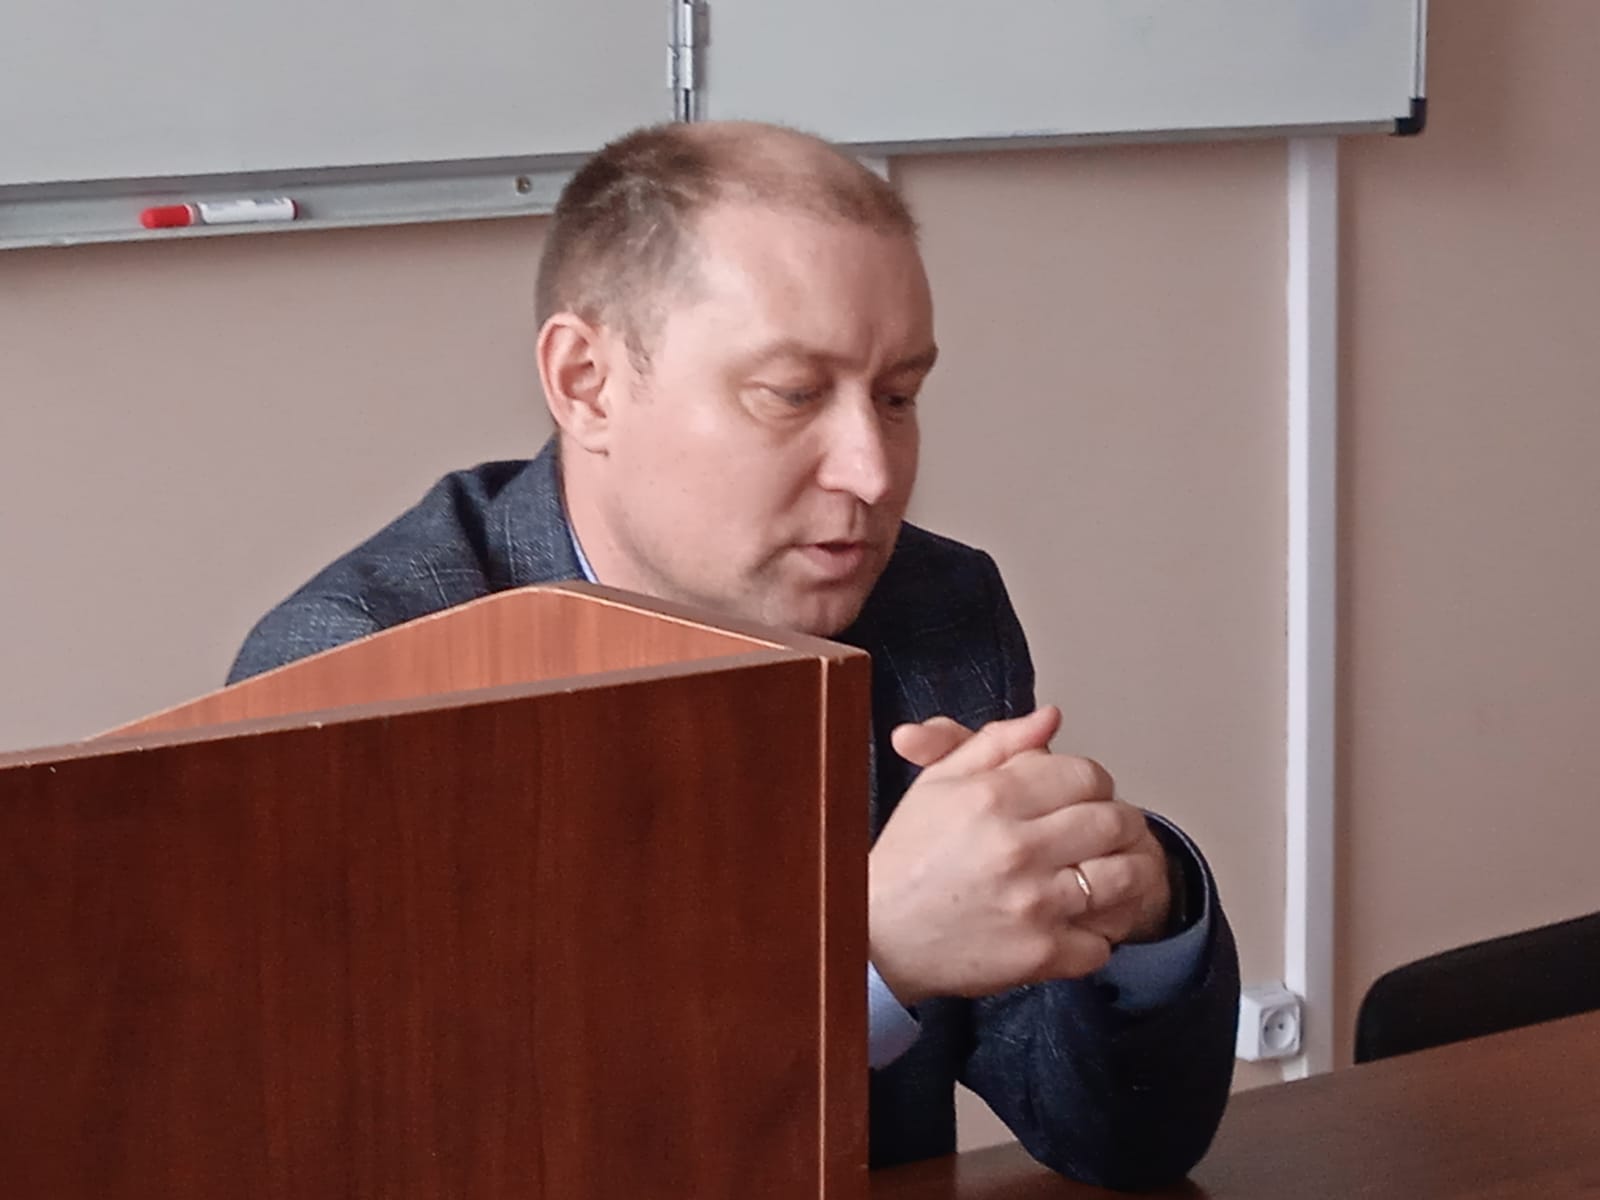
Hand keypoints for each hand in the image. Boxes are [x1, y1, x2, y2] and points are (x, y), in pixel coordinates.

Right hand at [868, 707, 1171, 1005]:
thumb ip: (996, 742)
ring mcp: (1033, 905)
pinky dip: (1097, 934)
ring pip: (1125, 878)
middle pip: (1114, 822)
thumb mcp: (940, 784)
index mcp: (992, 798)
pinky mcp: (1040, 955)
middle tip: (1103, 832)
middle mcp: (1017, 848)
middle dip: (1118, 823)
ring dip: (1126, 873)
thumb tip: (1051, 718)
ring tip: (1106, 873)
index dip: (1094, 782)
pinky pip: (1103, 941)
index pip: (1086, 775)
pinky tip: (1079, 922)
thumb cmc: (908, 857)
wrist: (875, 936)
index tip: (1084, 795)